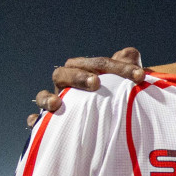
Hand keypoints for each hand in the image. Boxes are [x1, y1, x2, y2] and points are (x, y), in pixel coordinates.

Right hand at [29, 47, 144, 124]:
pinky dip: (36, 120)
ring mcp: (58, 102)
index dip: (119, 67)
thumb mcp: (126, 84)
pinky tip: (38, 121)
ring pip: (44, 95)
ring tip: (57, 103)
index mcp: (85, 71)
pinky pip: (38, 121)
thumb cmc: (118, 97)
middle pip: (64, 74)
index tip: (139, 75)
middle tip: (96, 83)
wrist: (112, 122)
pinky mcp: (53, 121)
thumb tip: (131, 53)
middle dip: (79, 76)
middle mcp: (68, 85)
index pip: (99, 64)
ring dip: (48, 97)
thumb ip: (128, 67)